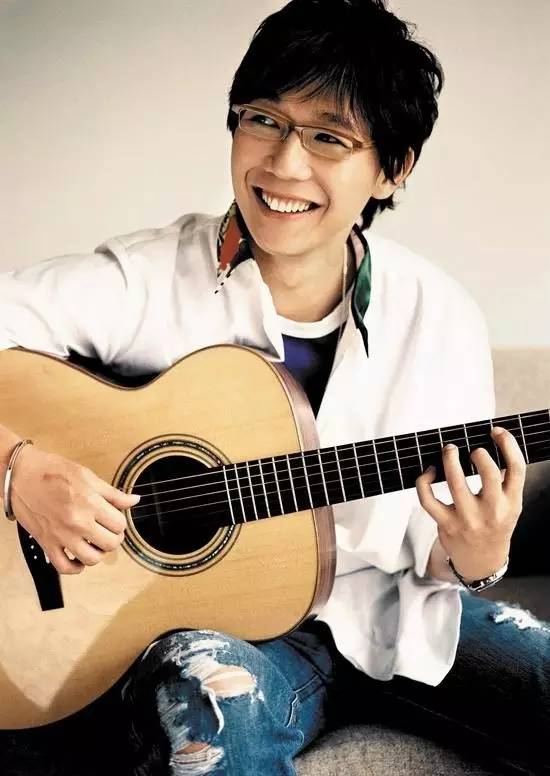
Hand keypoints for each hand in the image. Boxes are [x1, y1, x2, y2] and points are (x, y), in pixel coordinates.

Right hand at [9, 445, 139, 574]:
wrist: (21, 475)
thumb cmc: (53, 471)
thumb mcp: (88, 476)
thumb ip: (113, 493)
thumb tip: (134, 500)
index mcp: (90, 503)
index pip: (119, 524)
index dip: (120, 522)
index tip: (113, 517)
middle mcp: (77, 522)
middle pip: (110, 544)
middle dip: (113, 537)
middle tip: (107, 530)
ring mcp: (61, 536)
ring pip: (91, 559)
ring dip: (98, 553)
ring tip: (94, 542)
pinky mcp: (47, 543)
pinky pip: (65, 568)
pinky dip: (76, 567)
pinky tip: (79, 558)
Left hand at [415, 427, 525, 581]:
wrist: (482, 560)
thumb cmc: (495, 524)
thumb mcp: (510, 505)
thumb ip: (504, 480)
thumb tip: (493, 442)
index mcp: (512, 502)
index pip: (517, 468)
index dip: (508, 444)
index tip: (496, 431)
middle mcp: (492, 511)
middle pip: (488, 473)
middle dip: (478, 454)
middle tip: (471, 449)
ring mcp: (468, 519)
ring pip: (455, 482)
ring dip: (449, 460)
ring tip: (449, 449)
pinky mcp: (446, 524)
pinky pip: (428, 499)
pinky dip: (424, 481)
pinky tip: (428, 472)